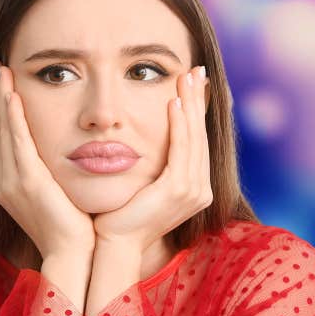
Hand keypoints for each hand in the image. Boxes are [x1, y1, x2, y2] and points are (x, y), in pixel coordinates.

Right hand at [0, 60, 94, 258]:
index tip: (1, 80)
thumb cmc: (74, 228)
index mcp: (8, 184)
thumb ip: (52, 171)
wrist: (72, 255)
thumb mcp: (58, 194)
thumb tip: (62, 151)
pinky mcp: (26, 182)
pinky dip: (12, 118)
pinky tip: (12, 95)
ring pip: (2, 131)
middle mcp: (3, 181)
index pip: (1, 137)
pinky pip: (17, 142)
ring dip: (0, 97)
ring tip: (0, 69)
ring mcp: (11, 182)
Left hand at [91, 66, 212, 252]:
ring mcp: (193, 191)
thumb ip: (151, 164)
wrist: (113, 245)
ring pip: (193, 138)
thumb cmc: (119, 216)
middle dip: (197, 100)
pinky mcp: (177, 190)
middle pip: (201, 134)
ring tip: (185, 77)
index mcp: (194, 188)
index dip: (196, 110)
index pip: (197, 140)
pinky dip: (178, 125)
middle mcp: (200, 189)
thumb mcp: (141, 184)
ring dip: (190, 105)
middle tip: (195, 70)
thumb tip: (144, 138)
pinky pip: (181, 149)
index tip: (191, 83)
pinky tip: (173, 103)